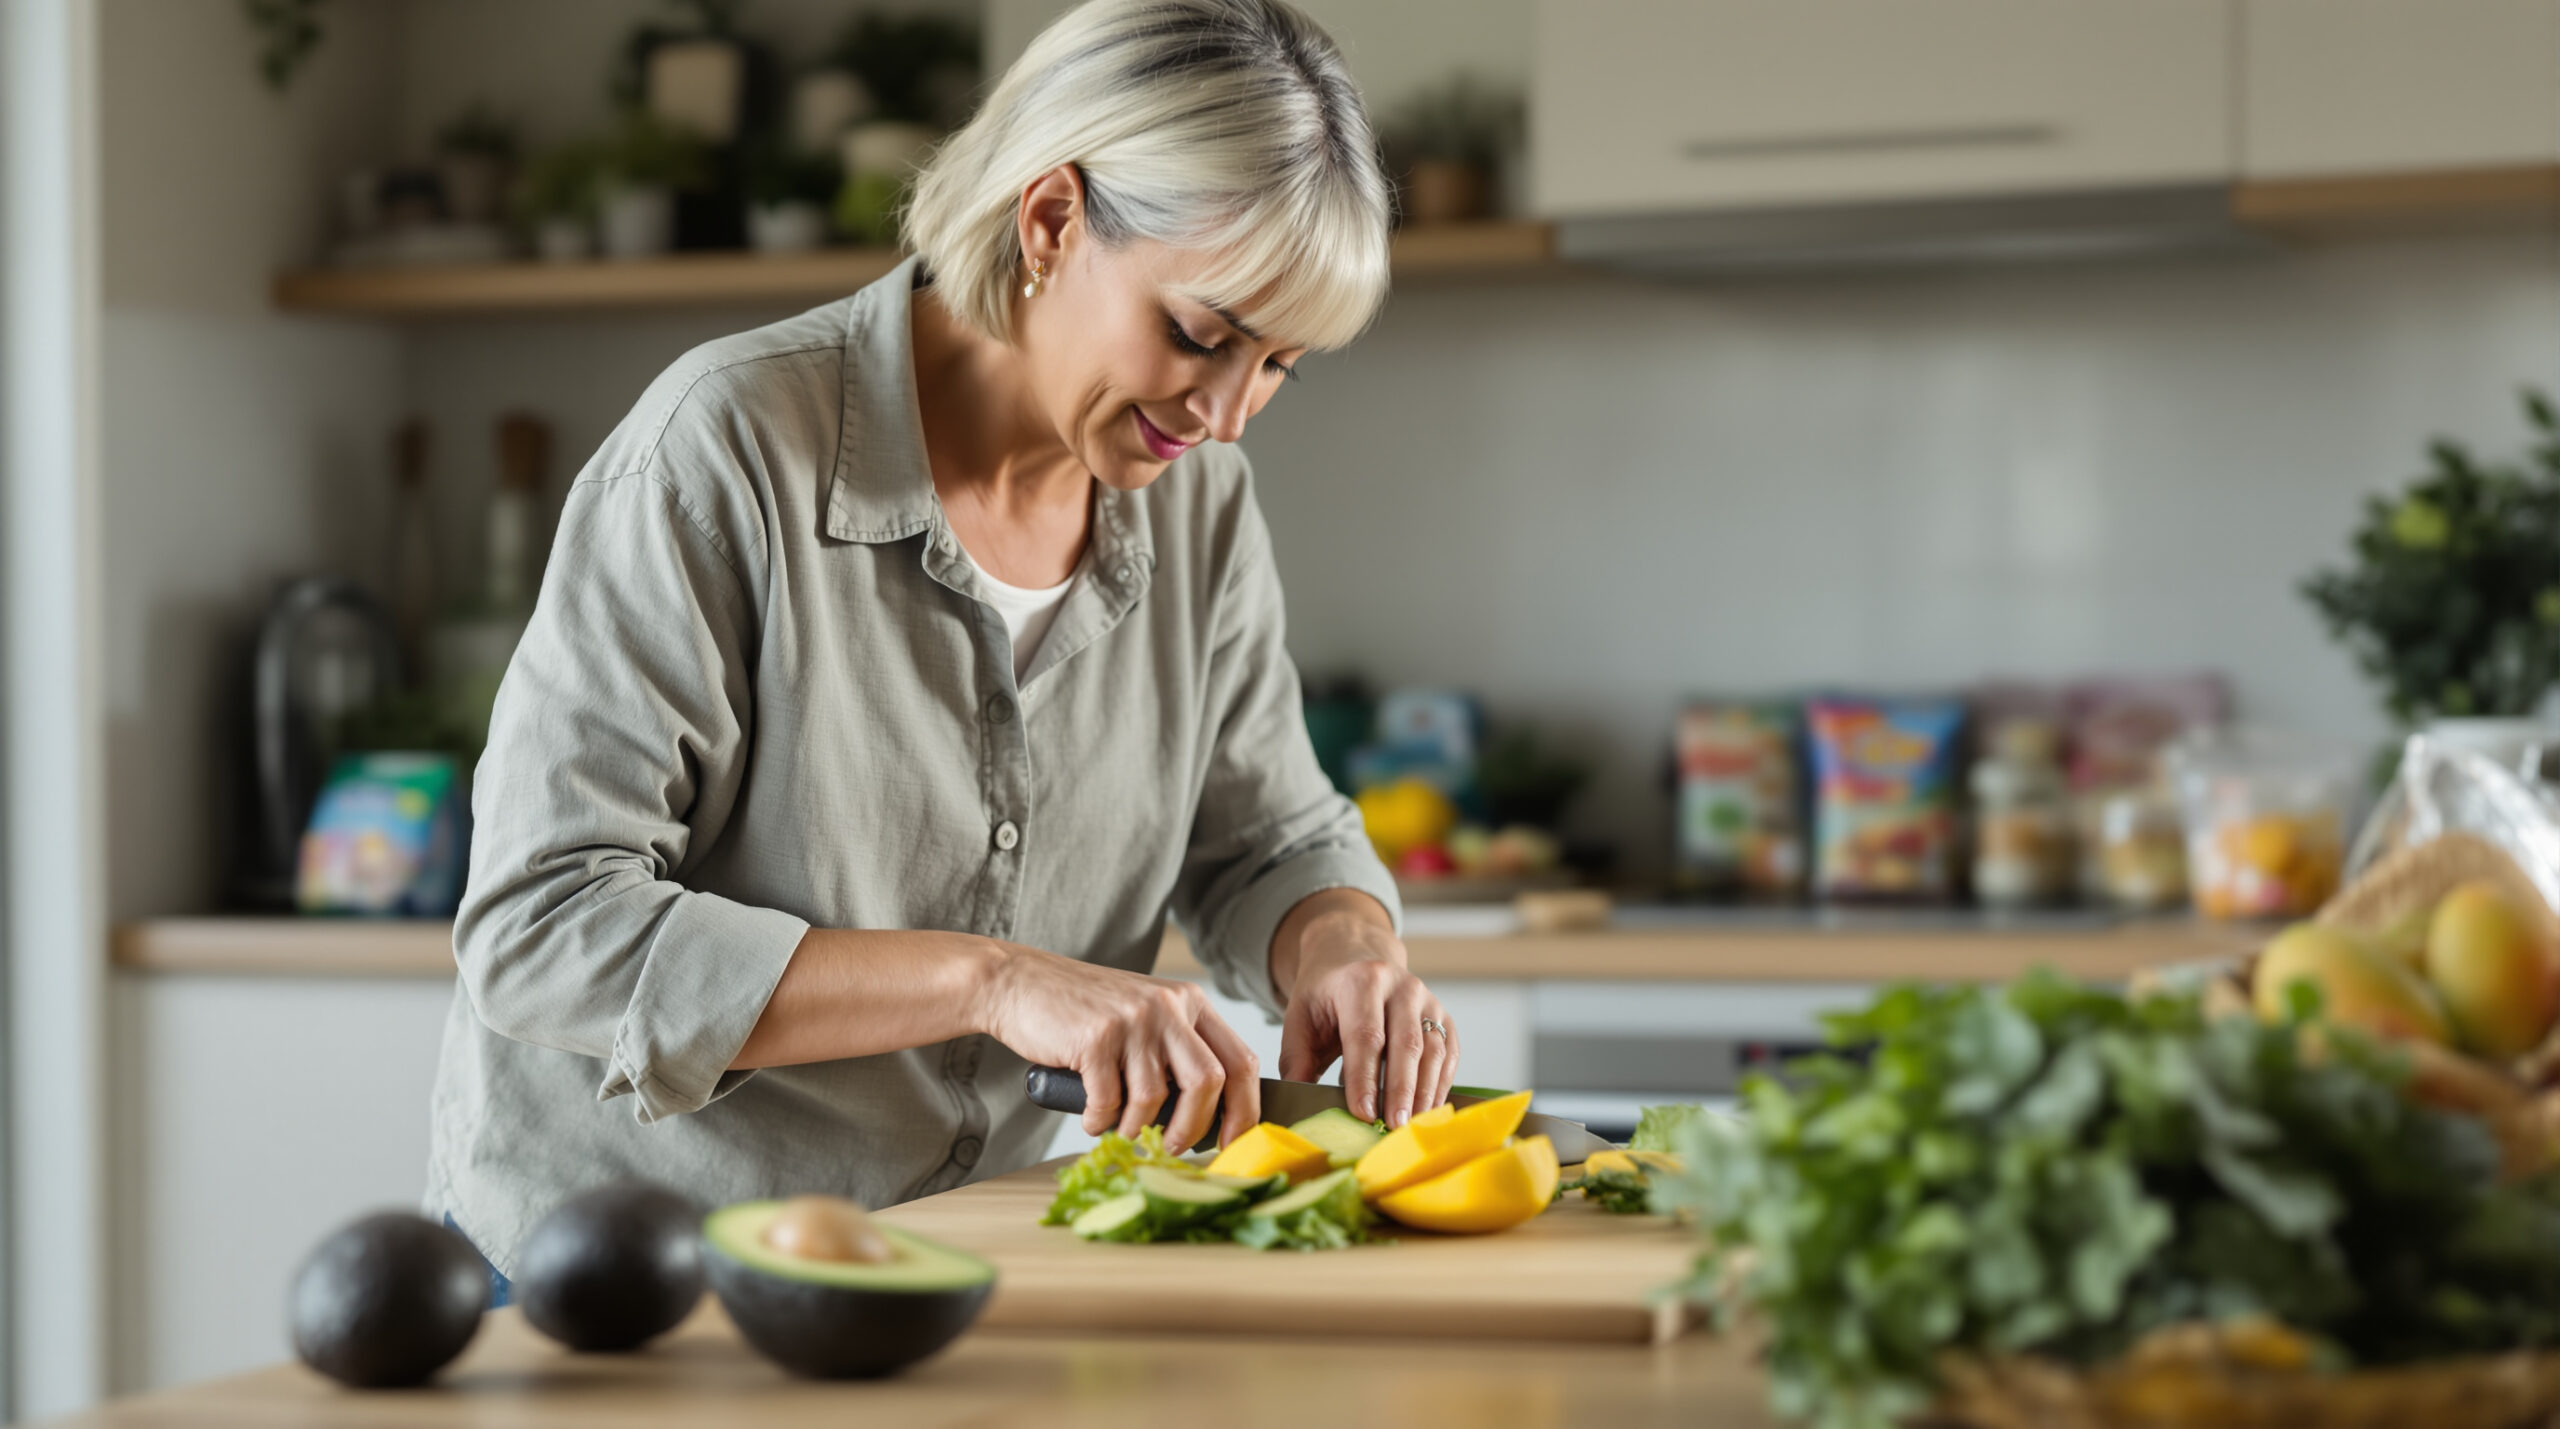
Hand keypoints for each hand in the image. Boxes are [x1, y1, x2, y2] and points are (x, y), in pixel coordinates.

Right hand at [979, 944, 1260, 1150]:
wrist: (1020, 984)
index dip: (1245, 1110)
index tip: (1233, 1144)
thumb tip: (1215, 1121)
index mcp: (1191, 1002)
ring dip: (1135, 1128)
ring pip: (1155, 1098)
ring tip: (1117, 1126)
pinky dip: (1100, 1122)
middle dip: (1194, 1128)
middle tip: (1172, 1148)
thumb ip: (1179, 1054)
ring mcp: (1132, 1019)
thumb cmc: (1087, 1013)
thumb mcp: (1147, 1019)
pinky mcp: (1095, 1037)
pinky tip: (1091, 1116)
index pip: (1241, 1061)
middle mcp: (1169, 1005)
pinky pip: (1109, 1102)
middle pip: (1210, 1081)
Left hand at [1276, 904, 1456, 1127]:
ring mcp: (1428, 1000)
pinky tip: (1427, 1110)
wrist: (1354, 955)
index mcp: (1361, 981)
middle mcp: (1401, 986)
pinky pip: (1449, 1053)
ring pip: (1433, 1050)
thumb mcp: (1300, 1016)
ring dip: (1424, 1092)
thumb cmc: (1326, 993)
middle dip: (1400, 1090)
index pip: (1366, 1035)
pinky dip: (1440, 1084)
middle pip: (1407, 1044)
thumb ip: (1297, 1058)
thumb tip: (1299, 1100)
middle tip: (1393, 1126)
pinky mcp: (1444, 1016)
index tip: (1363, 1112)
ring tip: (1411, 1125)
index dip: (1365, 1077)